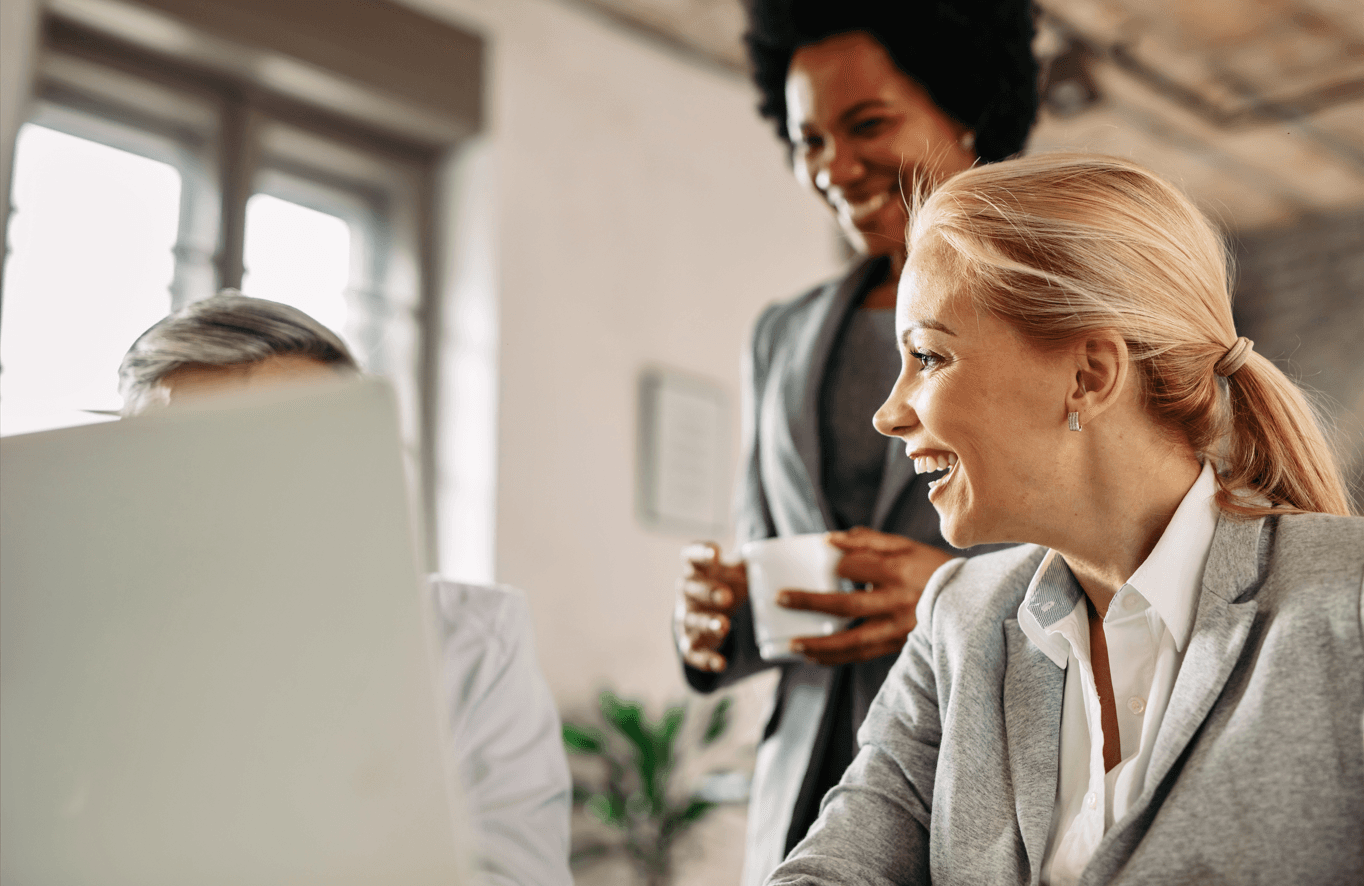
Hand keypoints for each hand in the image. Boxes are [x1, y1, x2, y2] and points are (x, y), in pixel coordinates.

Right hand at [674, 542, 748, 672]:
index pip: (692, 555)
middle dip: (708, 592)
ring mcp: (687, 616)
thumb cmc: (730, 583)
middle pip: (691, 588)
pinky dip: (706, 659)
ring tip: (723, 626)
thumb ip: (756, 562)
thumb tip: (789, 558)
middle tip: (726, 596)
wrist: (714, 611)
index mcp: (698, 569)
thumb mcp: (741, 570)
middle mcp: (688, 591)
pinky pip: (693, 652)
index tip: (715, 553)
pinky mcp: (690, 641)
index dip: (701, 552)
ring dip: (706, 623)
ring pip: (691, 619)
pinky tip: (721, 664)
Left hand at [778, 527, 952, 665]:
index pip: (857, 566)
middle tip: (780, 598)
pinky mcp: (901, 646)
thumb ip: (869, 539)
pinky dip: (838, 658)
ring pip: (855, 641)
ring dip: (821, 644)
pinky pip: (865, 655)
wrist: (975, 600)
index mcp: (899, 570)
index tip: (818, 561)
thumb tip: (830, 539)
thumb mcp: (906, 546)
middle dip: (811, 602)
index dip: (834, 564)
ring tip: (794, 644)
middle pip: (848, 605)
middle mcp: (899, 601)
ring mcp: (901, 628)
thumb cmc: (932, 568)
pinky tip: (816, 657)